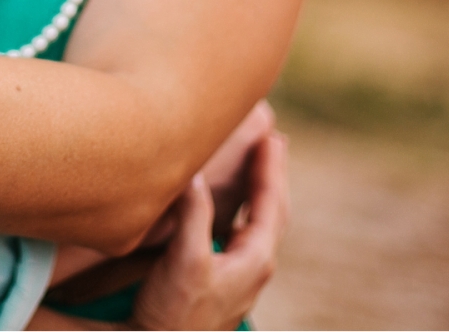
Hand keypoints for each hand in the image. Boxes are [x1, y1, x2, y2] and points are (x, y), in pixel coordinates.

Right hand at [43, 104, 278, 306]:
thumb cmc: (174, 313)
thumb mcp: (185, 259)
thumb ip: (193, 213)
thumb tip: (195, 172)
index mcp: (255, 259)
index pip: (270, 203)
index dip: (270, 167)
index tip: (272, 137)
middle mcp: (256, 269)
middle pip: (274, 213)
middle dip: (272, 176)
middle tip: (274, 143)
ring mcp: (242, 280)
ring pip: (262, 227)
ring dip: (262, 194)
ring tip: (260, 170)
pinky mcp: (226, 286)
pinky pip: (247, 238)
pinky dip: (247, 213)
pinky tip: (234, 214)